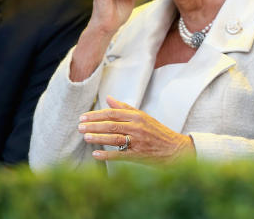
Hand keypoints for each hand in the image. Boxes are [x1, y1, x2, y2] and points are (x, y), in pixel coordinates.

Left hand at [78, 96, 194, 163]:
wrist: (174, 149)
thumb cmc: (157, 132)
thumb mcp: (143, 117)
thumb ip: (125, 108)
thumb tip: (108, 98)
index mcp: (138, 116)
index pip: (113, 113)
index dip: (96, 115)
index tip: (83, 117)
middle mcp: (137, 127)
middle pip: (111, 125)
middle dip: (93, 125)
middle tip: (79, 127)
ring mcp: (138, 141)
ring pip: (114, 138)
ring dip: (98, 137)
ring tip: (85, 137)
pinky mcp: (138, 155)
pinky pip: (120, 154)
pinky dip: (107, 155)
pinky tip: (96, 154)